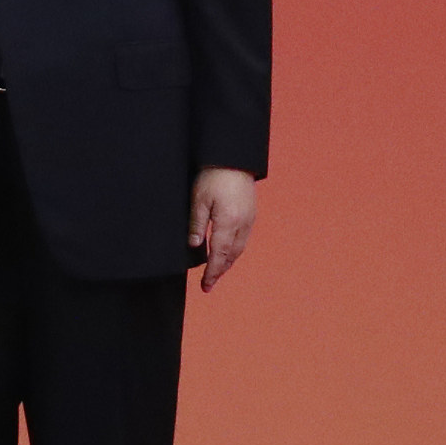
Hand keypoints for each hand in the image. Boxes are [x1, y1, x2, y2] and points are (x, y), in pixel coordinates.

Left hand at [190, 167, 256, 291]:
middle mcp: (242, 224)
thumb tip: (194, 246)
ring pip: (239, 249)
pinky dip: (234, 251)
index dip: (212, 272)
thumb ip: (197, 224)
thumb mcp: (198, 200)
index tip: (205, 285)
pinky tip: (226, 253)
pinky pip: (243, 239)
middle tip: (208, 284)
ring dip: (227, 263)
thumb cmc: (213, 176)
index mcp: (228, 222)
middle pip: (231, 256)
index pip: (219, 255)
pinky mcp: (251, 215)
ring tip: (216, 272)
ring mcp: (249, 220)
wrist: (234, 159)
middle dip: (220, 271)